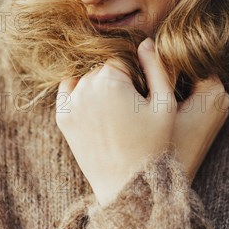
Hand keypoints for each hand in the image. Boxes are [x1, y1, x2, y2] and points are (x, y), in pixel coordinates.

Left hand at [56, 38, 228, 205]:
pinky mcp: (62, 118)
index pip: (121, 59)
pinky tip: (98, 111)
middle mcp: (84, 87)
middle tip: (130, 107)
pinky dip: (82, 95)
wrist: (128, 186)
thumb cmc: (153, 144)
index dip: (135, 75)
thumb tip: (145, 42)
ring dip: (99, 87)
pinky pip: (70, 92)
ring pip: (86, 79)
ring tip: (115, 112)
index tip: (142, 95)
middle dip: (116, 80)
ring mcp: (70, 103)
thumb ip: (157, 67)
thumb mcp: (165, 104)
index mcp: (109, 80)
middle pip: (102, 68)